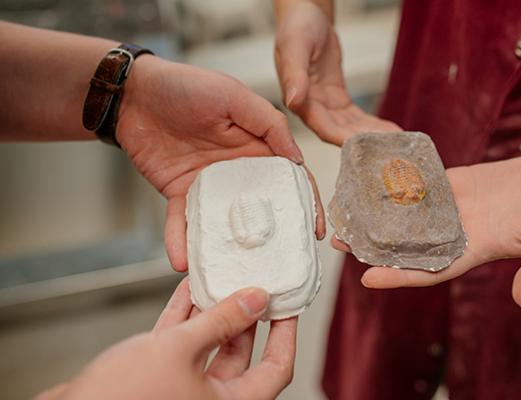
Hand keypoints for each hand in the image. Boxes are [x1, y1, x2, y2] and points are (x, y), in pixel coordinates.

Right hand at [36, 278, 296, 399]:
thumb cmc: (123, 396)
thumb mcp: (180, 350)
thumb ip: (221, 322)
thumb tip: (257, 299)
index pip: (277, 369)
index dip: (286, 335)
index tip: (288, 304)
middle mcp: (210, 399)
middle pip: (241, 353)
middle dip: (245, 316)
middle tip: (253, 281)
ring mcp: (182, 388)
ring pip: (207, 345)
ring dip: (212, 311)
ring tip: (222, 277)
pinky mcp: (155, 378)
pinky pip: (179, 344)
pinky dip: (183, 317)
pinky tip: (187, 289)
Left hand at [117, 56, 325, 270]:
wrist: (133, 93)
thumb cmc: (186, 85)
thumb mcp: (235, 96)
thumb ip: (270, 125)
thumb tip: (297, 160)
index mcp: (258, 148)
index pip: (291, 179)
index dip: (307, 204)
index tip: (317, 231)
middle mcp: (237, 171)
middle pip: (263, 209)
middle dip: (275, 237)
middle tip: (282, 264)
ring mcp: (209, 186)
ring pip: (224, 225)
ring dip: (228, 249)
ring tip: (234, 275)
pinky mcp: (179, 194)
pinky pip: (183, 223)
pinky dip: (180, 243)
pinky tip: (182, 262)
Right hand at [275, 1, 400, 145]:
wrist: (306, 15)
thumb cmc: (297, 27)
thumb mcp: (295, 46)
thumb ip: (294, 75)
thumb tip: (292, 101)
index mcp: (298, 99)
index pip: (321, 126)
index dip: (341, 139)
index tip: (362, 147)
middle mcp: (311, 108)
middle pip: (339, 132)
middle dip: (363, 142)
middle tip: (387, 149)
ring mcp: (325, 105)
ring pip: (350, 127)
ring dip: (371, 135)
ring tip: (395, 142)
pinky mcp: (337, 100)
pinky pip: (356, 117)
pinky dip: (371, 124)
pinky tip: (389, 131)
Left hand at [335, 157, 520, 307]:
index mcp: (475, 249)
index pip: (430, 270)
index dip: (399, 276)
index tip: (367, 278)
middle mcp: (458, 230)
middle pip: (409, 242)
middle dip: (375, 244)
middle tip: (338, 240)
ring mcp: (455, 206)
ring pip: (410, 211)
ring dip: (379, 211)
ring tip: (345, 205)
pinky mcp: (457, 182)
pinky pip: (424, 182)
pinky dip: (401, 179)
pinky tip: (375, 173)